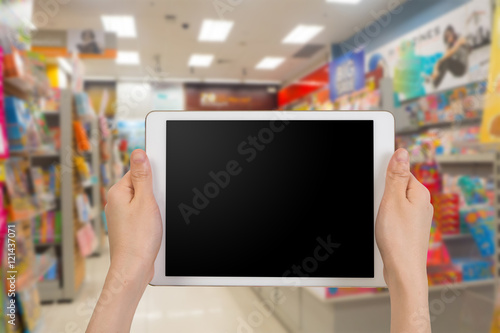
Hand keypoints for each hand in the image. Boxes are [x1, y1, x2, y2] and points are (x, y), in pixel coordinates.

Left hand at [105, 149, 161, 283]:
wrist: (134, 268)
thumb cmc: (138, 239)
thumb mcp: (145, 201)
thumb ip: (142, 176)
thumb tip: (138, 153)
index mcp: (117, 192)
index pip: (137, 171)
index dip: (153, 177)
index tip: (159, 188)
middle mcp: (116, 202)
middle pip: (141, 185)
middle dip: (154, 193)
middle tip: (157, 207)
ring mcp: (122, 215)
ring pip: (144, 201)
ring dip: (154, 207)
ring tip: (155, 220)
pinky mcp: (128, 226)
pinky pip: (143, 213)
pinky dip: (151, 217)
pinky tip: (154, 227)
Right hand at [376, 148, 432, 286]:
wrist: (402, 270)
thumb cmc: (398, 238)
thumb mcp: (392, 200)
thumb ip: (396, 176)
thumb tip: (402, 152)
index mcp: (419, 193)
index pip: (400, 171)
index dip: (384, 175)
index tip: (376, 184)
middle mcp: (421, 204)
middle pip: (395, 187)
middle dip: (382, 193)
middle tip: (378, 206)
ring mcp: (415, 218)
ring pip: (392, 203)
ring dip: (381, 208)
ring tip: (380, 220)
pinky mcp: (408, 229)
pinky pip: (393, 216)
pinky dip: (384, 219)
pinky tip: (381, 228)